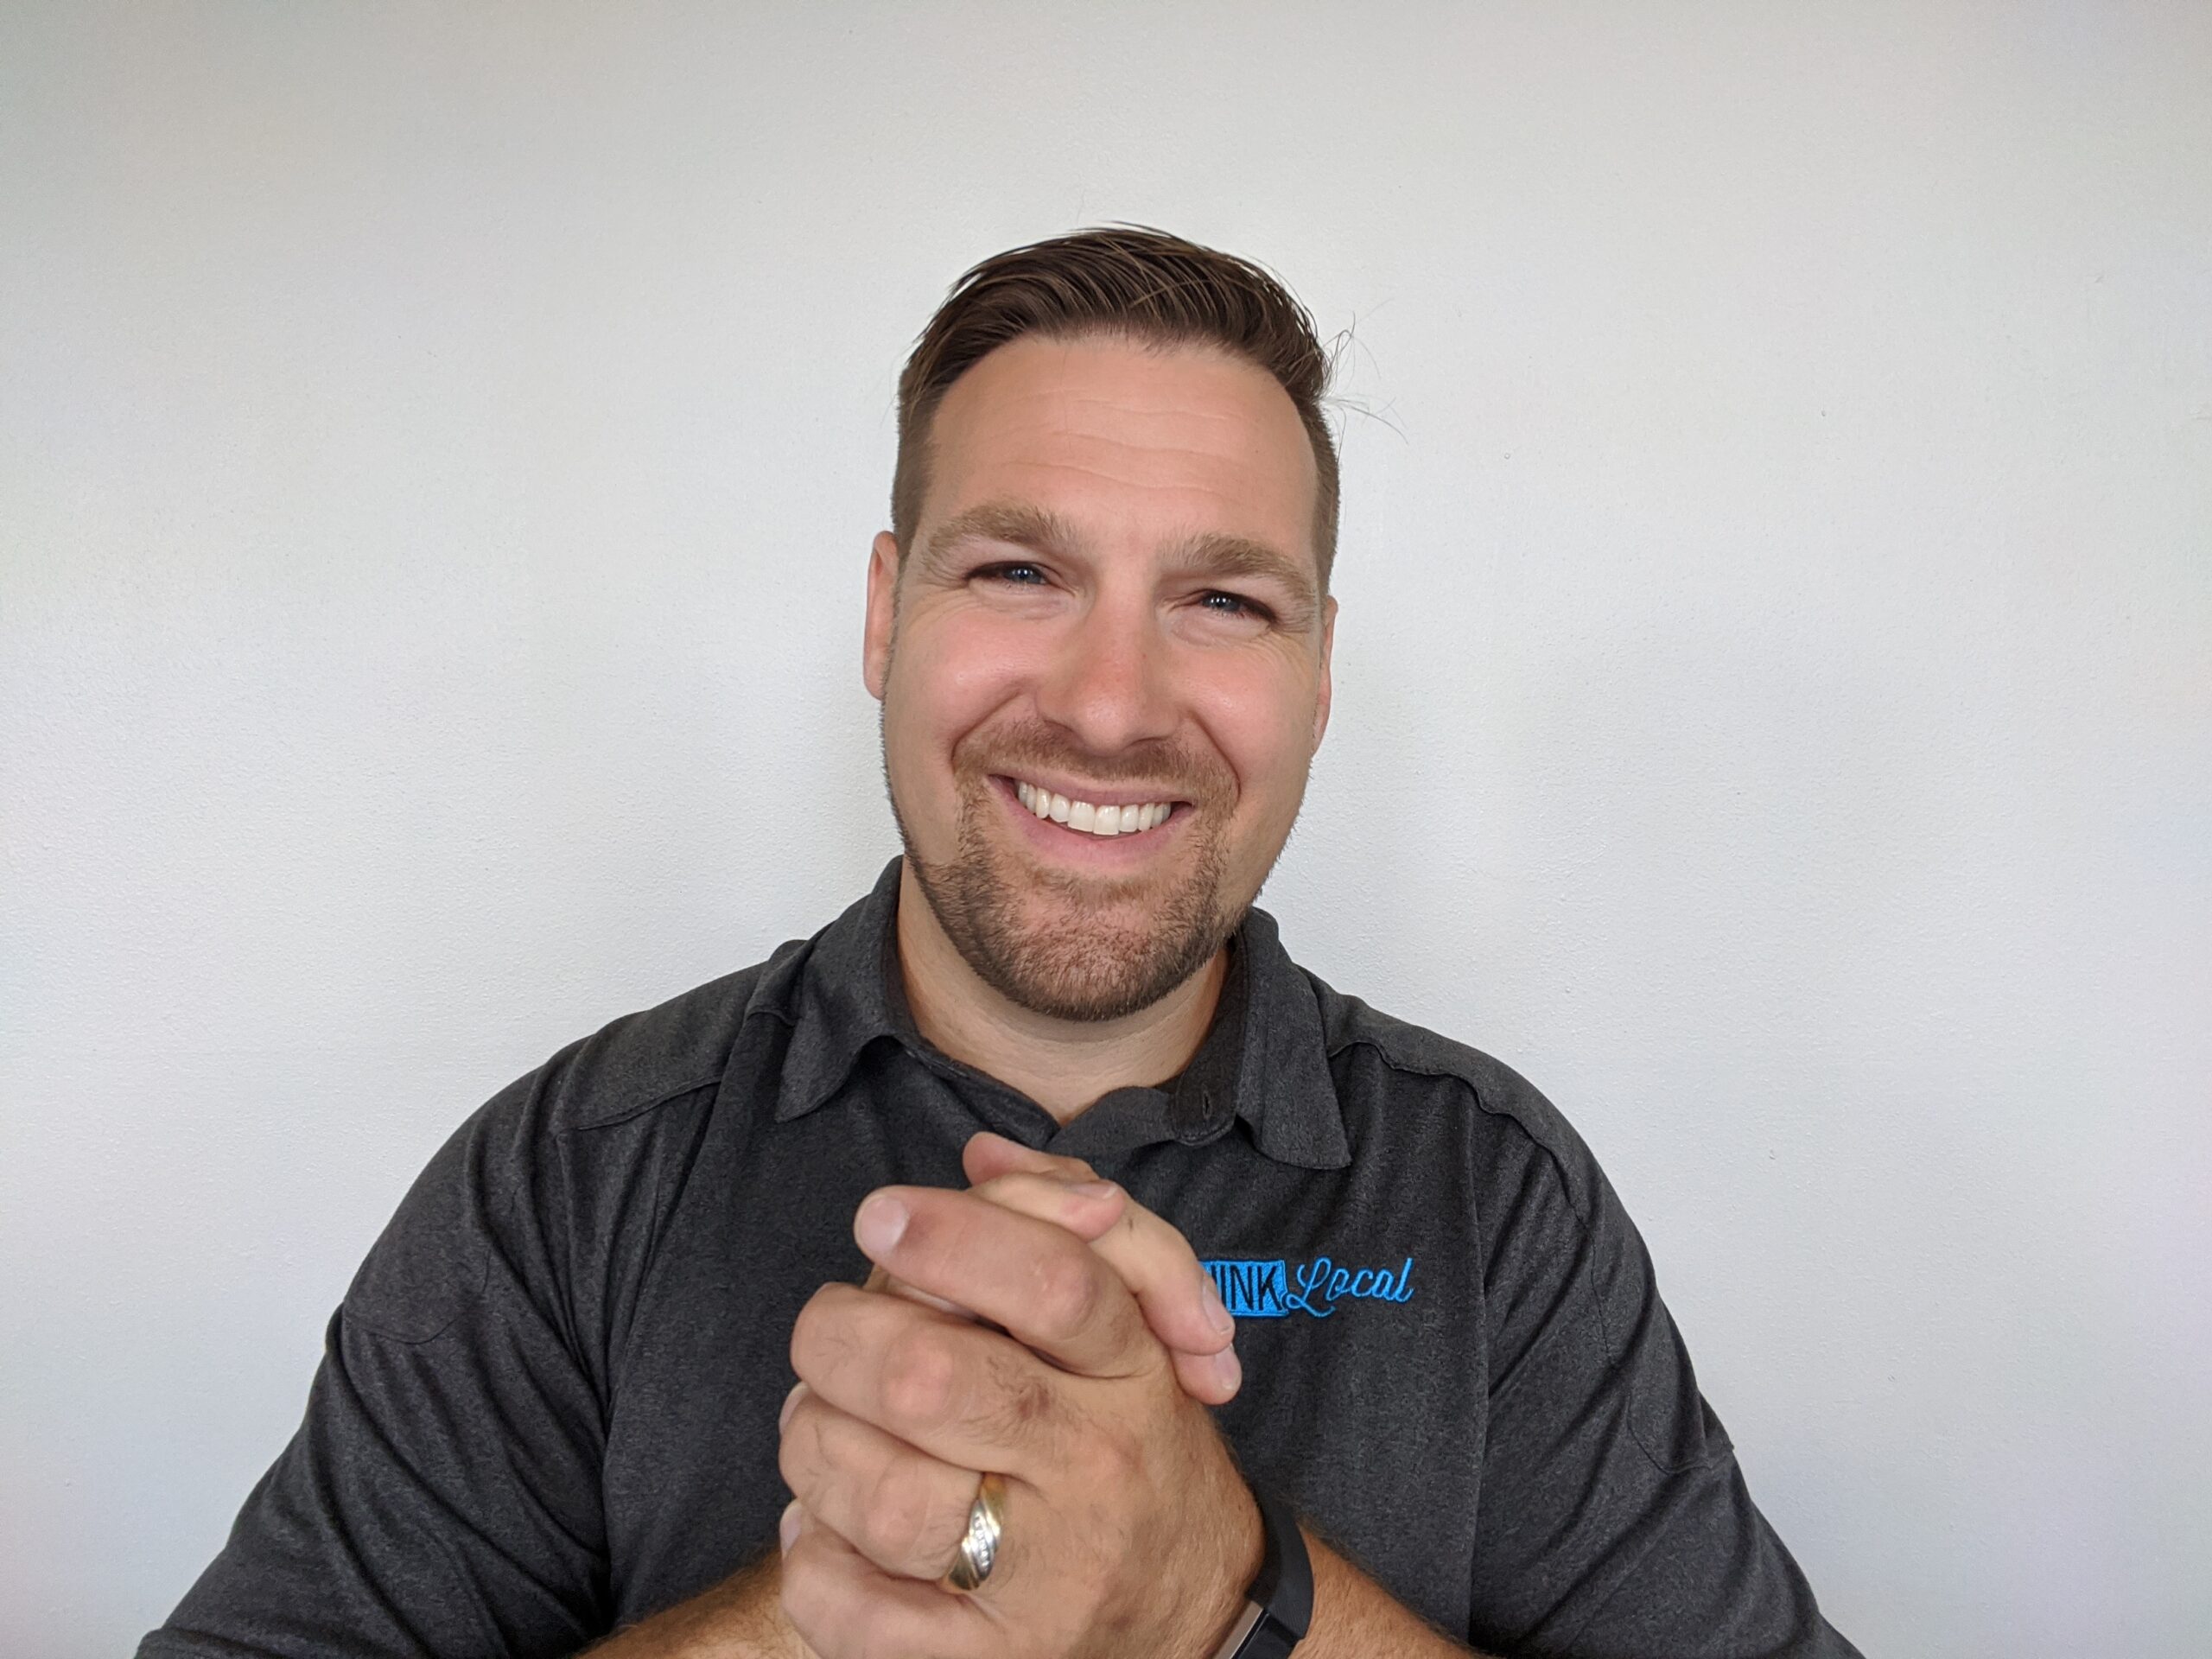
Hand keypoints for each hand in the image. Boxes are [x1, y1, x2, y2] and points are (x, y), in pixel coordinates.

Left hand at [778, 1181, 1263, 1657]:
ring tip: (819, 1422)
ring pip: (880, 1493)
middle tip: (828, 1332)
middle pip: (935, 1379)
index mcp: (1133, 1374)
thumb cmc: (1125, 1438)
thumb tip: (982, 1159)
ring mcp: (1046, 1577)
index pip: (1055, 1283)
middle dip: (842, 1337)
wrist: (1194, 1605)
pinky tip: (827, 1522)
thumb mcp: (1127, 1318)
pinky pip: (854, 1607)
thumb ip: (1055, 1218)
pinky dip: (812, 1555)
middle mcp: (1100, 1470)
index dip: (953, 1236)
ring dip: (814, 1442)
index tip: (878, 1217)